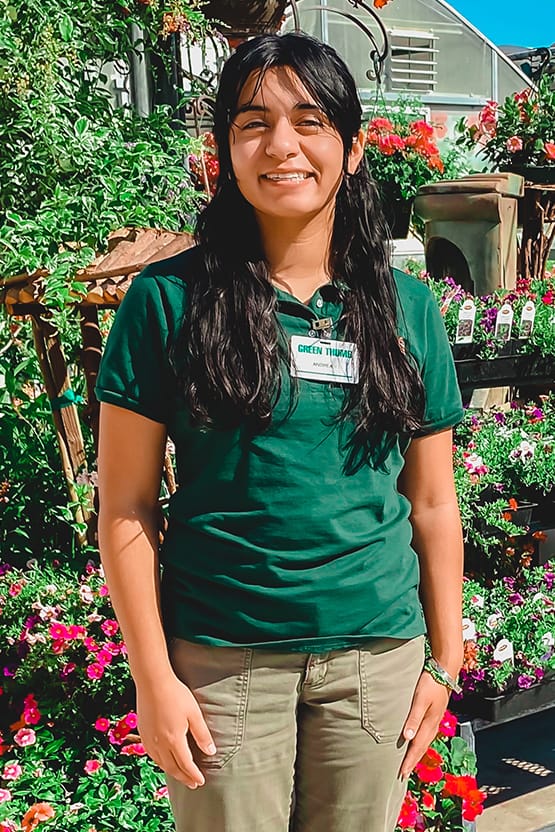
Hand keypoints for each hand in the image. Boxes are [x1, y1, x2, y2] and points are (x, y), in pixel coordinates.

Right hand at [136, 672, 215, 788]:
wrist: (152, 682)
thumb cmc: (175, 695)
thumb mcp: (194, 713)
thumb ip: (202, 734)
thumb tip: (211, 752)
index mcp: (174, 740)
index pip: (186, 764)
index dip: (194, 774)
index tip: (201, 781)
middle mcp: (159, 744)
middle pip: (172, 767)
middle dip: (184, 777)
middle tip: (193, 784)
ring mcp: (149, 739)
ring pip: (161, 763)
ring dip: (172, 772)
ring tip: (180, 775)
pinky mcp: (143, 733)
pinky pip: (152, 755)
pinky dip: (160, 762)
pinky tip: (164, 760)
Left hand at [399, 671, 449, 779]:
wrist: (445, 671)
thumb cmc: (430, 683)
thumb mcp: (420, 699)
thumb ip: (413, 718)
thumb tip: (407, 738)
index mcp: (429, 724)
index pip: (417, 748)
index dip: (409, 761)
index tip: (401, 774)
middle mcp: (433, 725)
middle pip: (421, 748)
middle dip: (412, 761)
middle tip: (403, 775)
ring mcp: (434, 720)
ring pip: (424, 742)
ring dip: (416, 753)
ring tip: (408, 763)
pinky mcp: (434, 715)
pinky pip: (425, 735)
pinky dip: (419, 743)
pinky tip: (415, 742)